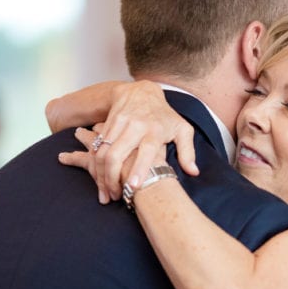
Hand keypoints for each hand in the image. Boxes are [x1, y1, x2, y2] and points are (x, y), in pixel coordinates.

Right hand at [56, 81, 196, 202]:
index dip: (139, 169)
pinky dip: (94, 165)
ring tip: (105, 193)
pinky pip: (96, 147)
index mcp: (154, 130)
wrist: (142, 91)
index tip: (134, 187)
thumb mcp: (182, 129)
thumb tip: (193, 172)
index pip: (145, 151)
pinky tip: (98, 179)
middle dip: (111, 178)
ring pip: (102, 152)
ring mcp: (118, 125)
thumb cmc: (164, 115)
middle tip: (114, 197)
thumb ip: (188, 151)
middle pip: (116, 154)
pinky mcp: (107, 125)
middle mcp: (134, 126)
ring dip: (100, 175)